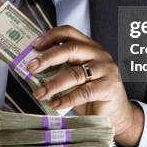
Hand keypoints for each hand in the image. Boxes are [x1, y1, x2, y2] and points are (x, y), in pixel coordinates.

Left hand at [26, 25, 143, 146]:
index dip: (50, 36)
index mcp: (89, 47)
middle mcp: (99, 54)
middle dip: (48, 58)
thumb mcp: (75, 77)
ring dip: (53, 84)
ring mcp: (106, 70)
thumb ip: (60, 69)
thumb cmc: (92, 94)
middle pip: (70, 49)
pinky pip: (84, 92)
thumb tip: (33, 68)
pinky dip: (66, 99)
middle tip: (32, 67)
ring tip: (40, 93)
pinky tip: (55, 104)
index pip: (69, 32)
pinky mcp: (109, 87)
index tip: (34, 46)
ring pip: (75, 73)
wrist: (115, 114)